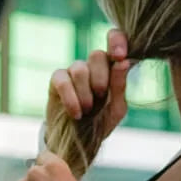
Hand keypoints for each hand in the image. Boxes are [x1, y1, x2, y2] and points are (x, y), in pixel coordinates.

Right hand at [46, 29, 130, 144]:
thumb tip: (123, 62)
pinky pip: (62, 81)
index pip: (115, 39)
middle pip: (96, 54)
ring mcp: (73, 71)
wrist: (79, 141)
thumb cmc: (101, 121)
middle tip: (100, 98)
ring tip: (87, 110)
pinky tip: (76, 113)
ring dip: (85, 93)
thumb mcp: (117, 108)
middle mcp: (92, 65)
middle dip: (101, 78)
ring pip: (79, 69)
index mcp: (111, 67)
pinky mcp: (57, 80)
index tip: (119, 56)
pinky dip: (71, 98)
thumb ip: (120, 85)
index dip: (117, 41)